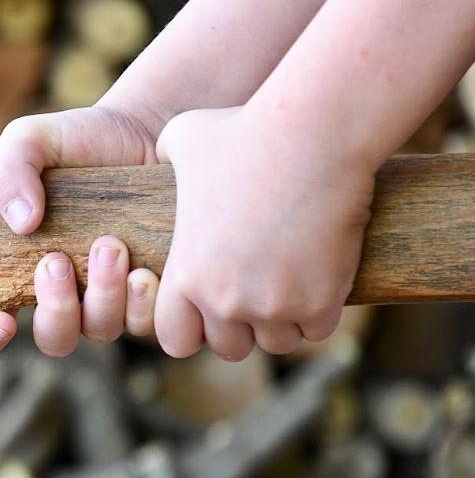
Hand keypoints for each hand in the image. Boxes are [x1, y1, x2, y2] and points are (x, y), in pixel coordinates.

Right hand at [0, 104, 162, 356]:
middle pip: (54, 337)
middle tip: (57, 262)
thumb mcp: (29, 139)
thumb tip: (22, 222)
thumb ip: (8, 169)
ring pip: (100, 330)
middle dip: (55, 309)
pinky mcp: (151, 292)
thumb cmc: (79, 140)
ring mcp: (110, 296)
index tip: (2, 322)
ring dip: (102, 298)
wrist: (146, 129)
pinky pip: (147, 324)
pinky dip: (142, 304)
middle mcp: (66, 292)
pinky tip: (146, 271)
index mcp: (21, 267)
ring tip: (110, 245)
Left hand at [152, 105, 374, 358]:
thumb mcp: (182, 138)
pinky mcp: (320, 302)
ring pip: (276, 342)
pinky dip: (320, 313)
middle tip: (253, 297)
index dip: (189, 326)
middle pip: (229, 347)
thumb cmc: (242, 131)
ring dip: (281, 323)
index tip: (204, 307)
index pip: (173, 337)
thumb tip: (155, 154)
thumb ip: (164, 158)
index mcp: (184, 275)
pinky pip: (316, 330)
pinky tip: (321, 283)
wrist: (310, 136)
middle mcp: (224, 300)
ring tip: (287, 288)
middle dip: (239, 328)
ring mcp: (273, 305)